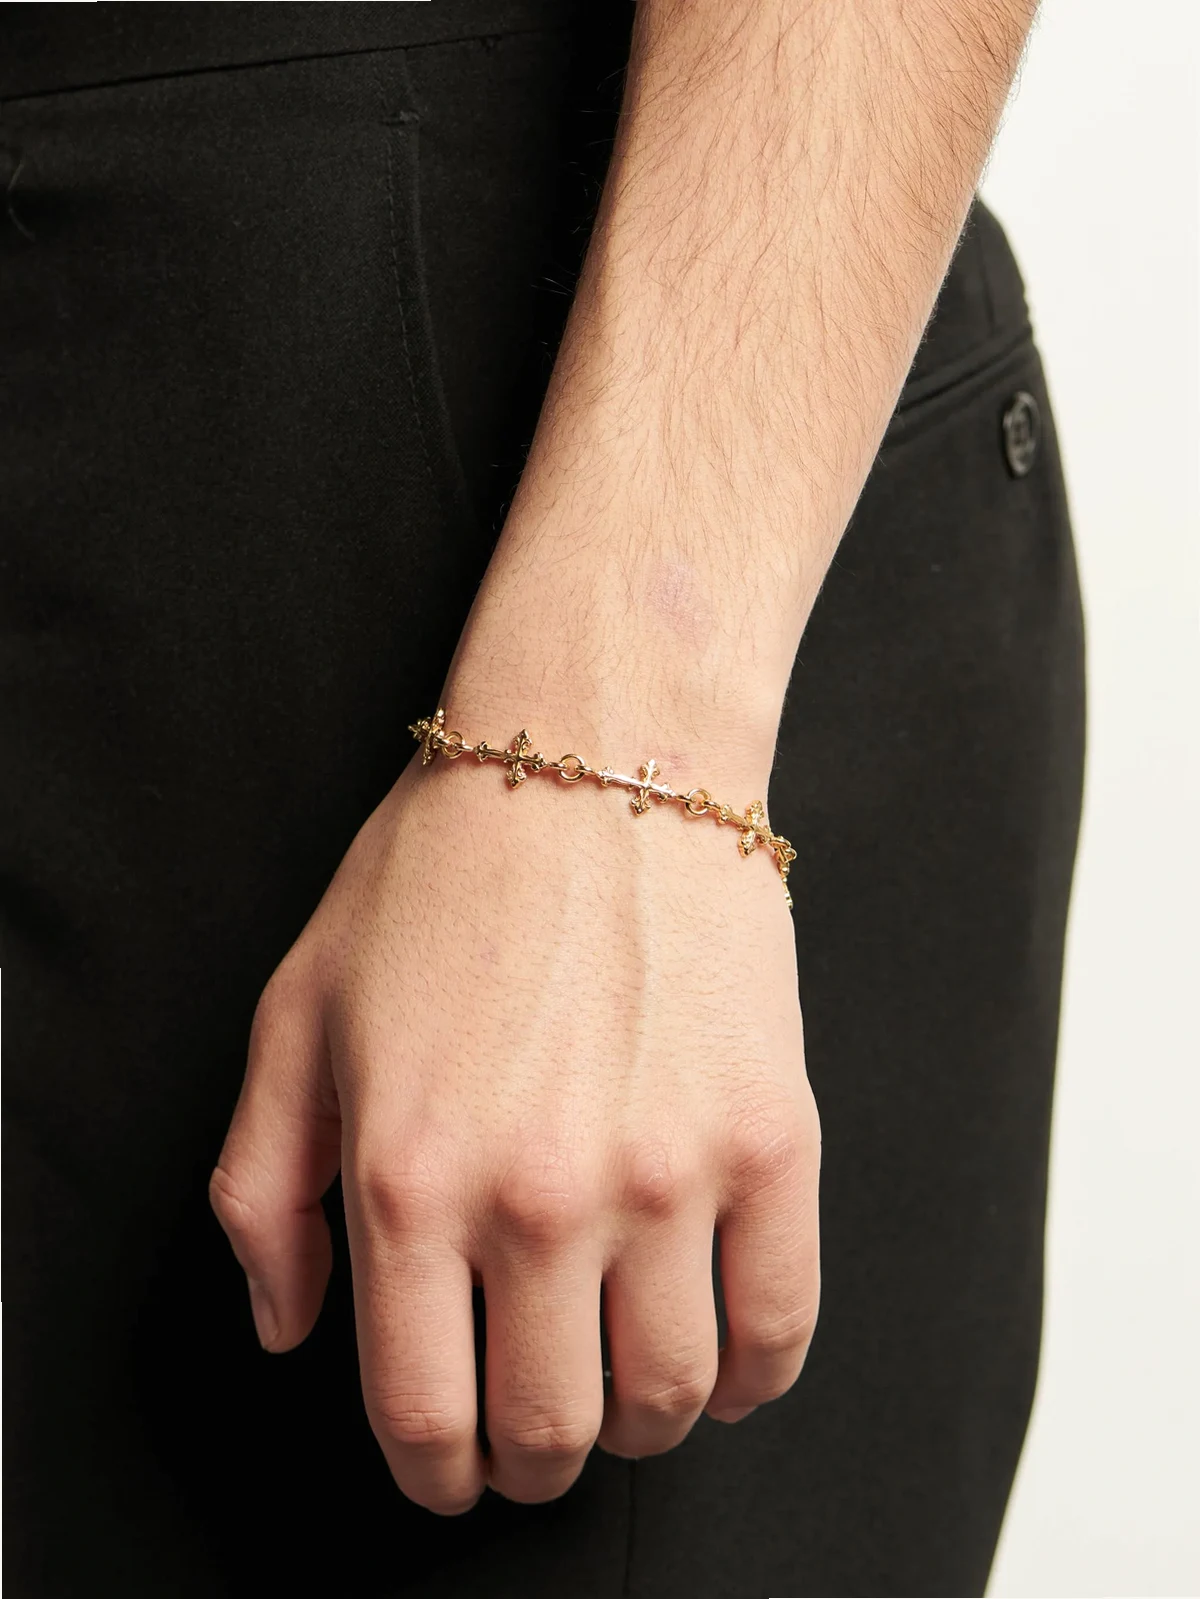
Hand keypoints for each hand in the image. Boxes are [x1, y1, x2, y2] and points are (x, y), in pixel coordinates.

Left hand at [210, 737, 819, 1513]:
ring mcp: (670, 1171)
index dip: (436, 1476)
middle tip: (532, 1433)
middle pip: (553, 1431)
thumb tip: (289, 1328)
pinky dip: (751, 1379)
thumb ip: (261, 1191)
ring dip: (639, 1425)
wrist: (601, 756)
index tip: (451, 1472)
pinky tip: (722, 1358)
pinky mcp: (773, 1137)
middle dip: (532, 1464)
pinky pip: (781, 1328)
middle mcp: (540, 1197)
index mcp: (409, 1178)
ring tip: (621, 1383)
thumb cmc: (442, 875)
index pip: (422, 1415)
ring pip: (668, 1400)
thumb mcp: (296, 1015)